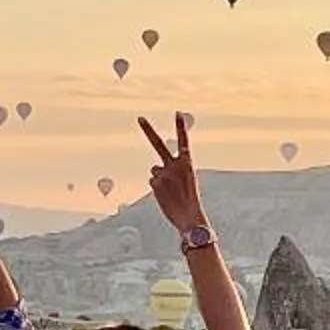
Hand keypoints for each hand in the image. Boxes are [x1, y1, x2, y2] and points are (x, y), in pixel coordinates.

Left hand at [141, 113, 206, 239]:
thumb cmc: (190, 202)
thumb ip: (172, 171)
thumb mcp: (187, 182)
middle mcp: (175, 165)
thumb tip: (153, 169)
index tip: (177, 112)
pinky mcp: (155, 183)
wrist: (190, 217)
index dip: (180, 126)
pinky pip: (152, 182)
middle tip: (139, 117)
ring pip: (155, 171)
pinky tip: (166, 197)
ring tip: (171, 192)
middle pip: (158, 143)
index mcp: (188, 163)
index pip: (184, 141)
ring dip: (160, 179)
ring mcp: (163, 173)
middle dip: (148, 130)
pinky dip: (157, 189)